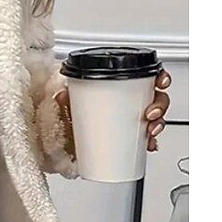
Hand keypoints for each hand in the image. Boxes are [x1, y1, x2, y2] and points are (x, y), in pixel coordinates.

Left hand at [53, 69, 171, 155]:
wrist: (70, 139)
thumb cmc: (75, 115)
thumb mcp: (71, 103)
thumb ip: (66, 99)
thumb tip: (61, 96)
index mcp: (121, 87)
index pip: (146, 77)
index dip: (159, 77)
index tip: (160, 82)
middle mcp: (131, 101)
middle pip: (156, 97)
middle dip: (159, 105)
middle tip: (150, 114)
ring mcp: (133, 118)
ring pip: (157, 117)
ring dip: (158, 124)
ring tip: (149, 132)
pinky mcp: (132, 136)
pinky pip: (148, 137)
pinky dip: (150, 141)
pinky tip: (148, 144)